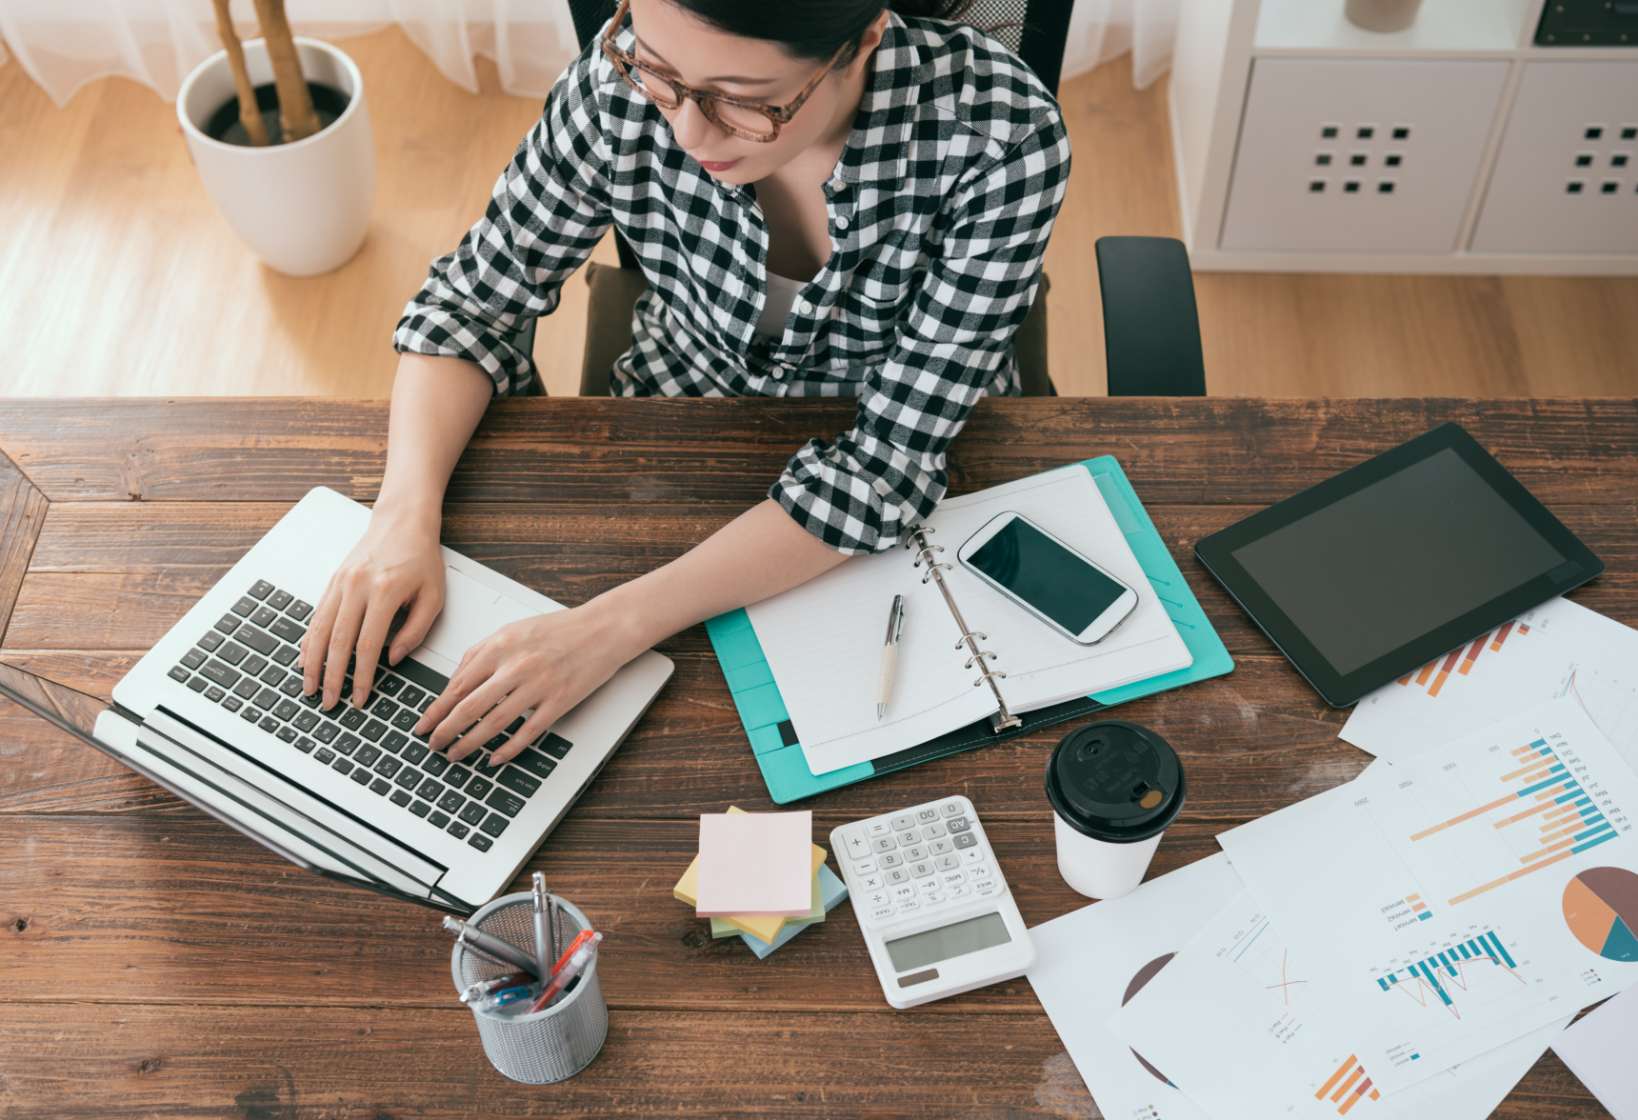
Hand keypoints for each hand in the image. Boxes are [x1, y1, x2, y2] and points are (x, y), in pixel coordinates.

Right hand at [301, 501, 445, 708]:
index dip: (363, 676)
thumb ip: (416, 630)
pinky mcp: (333, 581)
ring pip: (320, 629)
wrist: (402, 522)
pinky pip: (317, 616)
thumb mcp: (433, 595)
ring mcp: (341, 583)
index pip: (369, 644)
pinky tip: (305, 658)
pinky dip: (309, 640)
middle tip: (329, 702)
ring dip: (313, 662)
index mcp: (385, 591)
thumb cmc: (421, 558)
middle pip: (338, 641)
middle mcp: (357, 587)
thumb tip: (392, 659)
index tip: (360, 698)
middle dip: (332, 676)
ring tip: (309, 687)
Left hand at [415, 603, 643, 765]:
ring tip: (455, 754)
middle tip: (433, 745)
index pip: (458, 685)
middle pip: (469, 707)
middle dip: (445, 731)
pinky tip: (493, 758)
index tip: (423, 724)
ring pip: (494, 723)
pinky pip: (527, 733)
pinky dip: (507, 750)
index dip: (436, 709)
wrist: (602, 630)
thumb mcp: (512, 630)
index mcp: (500, 646)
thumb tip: (454, 683)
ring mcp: (538, 686)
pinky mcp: (558, 702)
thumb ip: (480, 654)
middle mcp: (516, 666)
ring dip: (469, 743)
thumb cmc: (558, 629)